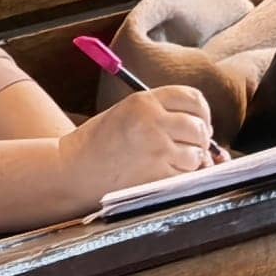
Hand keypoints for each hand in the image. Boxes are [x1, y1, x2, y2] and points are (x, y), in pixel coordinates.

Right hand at [57, 82, 219, 202]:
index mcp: (145, 101)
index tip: (201, 120)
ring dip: (193, 160)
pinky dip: (183, 177)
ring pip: (196, 154)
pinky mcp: (155, 176)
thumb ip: (162, 112)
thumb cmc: (100, 142)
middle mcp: (153, 122)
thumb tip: (203, 124)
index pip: (192, 98)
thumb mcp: (128, 112)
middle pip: (199, 126)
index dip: (202, 111)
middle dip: (202, 137)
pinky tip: (169, 174)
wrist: (72, 171)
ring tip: (176, 161)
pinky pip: (185, 176)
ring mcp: (155, 150)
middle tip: (195, 145)